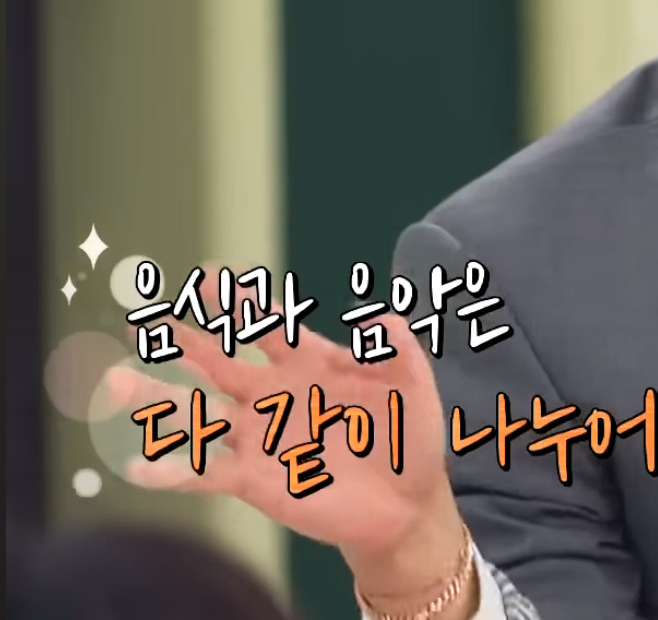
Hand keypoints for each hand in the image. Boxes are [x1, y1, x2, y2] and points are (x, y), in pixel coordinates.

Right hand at [109, 269, 472, 607]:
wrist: (406, 506)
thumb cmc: (411, 441)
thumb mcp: (415, 387)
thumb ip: (399, 348)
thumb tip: (375, 316)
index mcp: (312, 367)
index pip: (270, 328)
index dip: (244, 304)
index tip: (212, 276)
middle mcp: (276, 397)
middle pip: (222, 363)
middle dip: (188, 341)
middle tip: (151, 321)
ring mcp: (261, 437)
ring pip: (199, 413)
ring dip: (158, 399)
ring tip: (116, 382)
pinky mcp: (254, 479)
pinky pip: (205, 471)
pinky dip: (173, 469)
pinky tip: (139, 467)